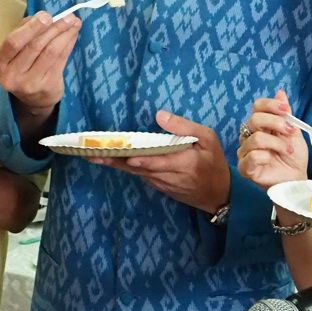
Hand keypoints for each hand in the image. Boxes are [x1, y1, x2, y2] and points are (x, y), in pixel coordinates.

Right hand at [0, 12, 80, 119]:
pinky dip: (68, 44)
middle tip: (68, 16)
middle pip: (35, 46)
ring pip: (50, 52)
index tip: (46, 15)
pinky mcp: (47, 86)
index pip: (13, 42)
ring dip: (64, 34)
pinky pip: (60, 59)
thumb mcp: (14, 51)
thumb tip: (42, 16)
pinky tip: (73, 34)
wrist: (32, 98)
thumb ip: (23, 31)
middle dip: (54, 28)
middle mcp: (11, 75)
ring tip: (74, 22)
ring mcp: (30, 83)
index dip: (31, 28)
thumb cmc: (21, 66)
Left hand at [91, 111, 230, 213]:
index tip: (127, 155)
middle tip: (93, 154)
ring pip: (136, 173)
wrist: (219, 195)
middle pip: (140, 168)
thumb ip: (185, 127)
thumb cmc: (214, 162)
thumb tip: (160, 115)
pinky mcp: (159, 188)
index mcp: (186, 163)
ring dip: (115, 164)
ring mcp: (163, 185)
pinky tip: (108, 159)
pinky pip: (140, 175)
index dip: (143, 159)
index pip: (161, 161)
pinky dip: (124, 167)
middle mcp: (171, 177)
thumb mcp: (209, 139)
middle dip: (116, 161)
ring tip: (92, 155)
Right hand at [237, 90, 307, 191]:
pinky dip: (266, 157)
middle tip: (291, 132)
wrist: (296, 178)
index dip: (271, 105)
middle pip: (255, 119)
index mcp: (261, 125)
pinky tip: (272, 161)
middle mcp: (249, 136)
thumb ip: (285, 114)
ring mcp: (245, 152)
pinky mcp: (245, 167)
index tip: (286, 109)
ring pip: (256, 138)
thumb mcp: (293, 132)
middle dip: (276, 123)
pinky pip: (252, 156)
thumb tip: (281, 92)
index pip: (258, 107)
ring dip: (276, 143)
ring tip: (287, 150)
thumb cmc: (293, 157)